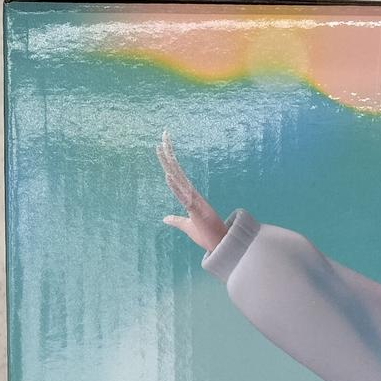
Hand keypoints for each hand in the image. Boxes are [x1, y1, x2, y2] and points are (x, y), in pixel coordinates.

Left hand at [157, 131, 226, 252]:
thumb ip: (176, 221)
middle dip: (169, 153)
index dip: (169, 160)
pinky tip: (168, 176)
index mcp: (189, 197)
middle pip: (176, 170)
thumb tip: (165, 219)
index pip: (176, 174)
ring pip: (178, 179)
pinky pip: (184, 197)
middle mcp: (192, 195)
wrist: (221, 246)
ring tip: (160, 149)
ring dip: (169, 164)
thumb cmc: (206, 236)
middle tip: (163, 133)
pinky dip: (175, 187)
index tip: (162, 145)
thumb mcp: (187, 227)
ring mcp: (195, 201)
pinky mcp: (196, 211)